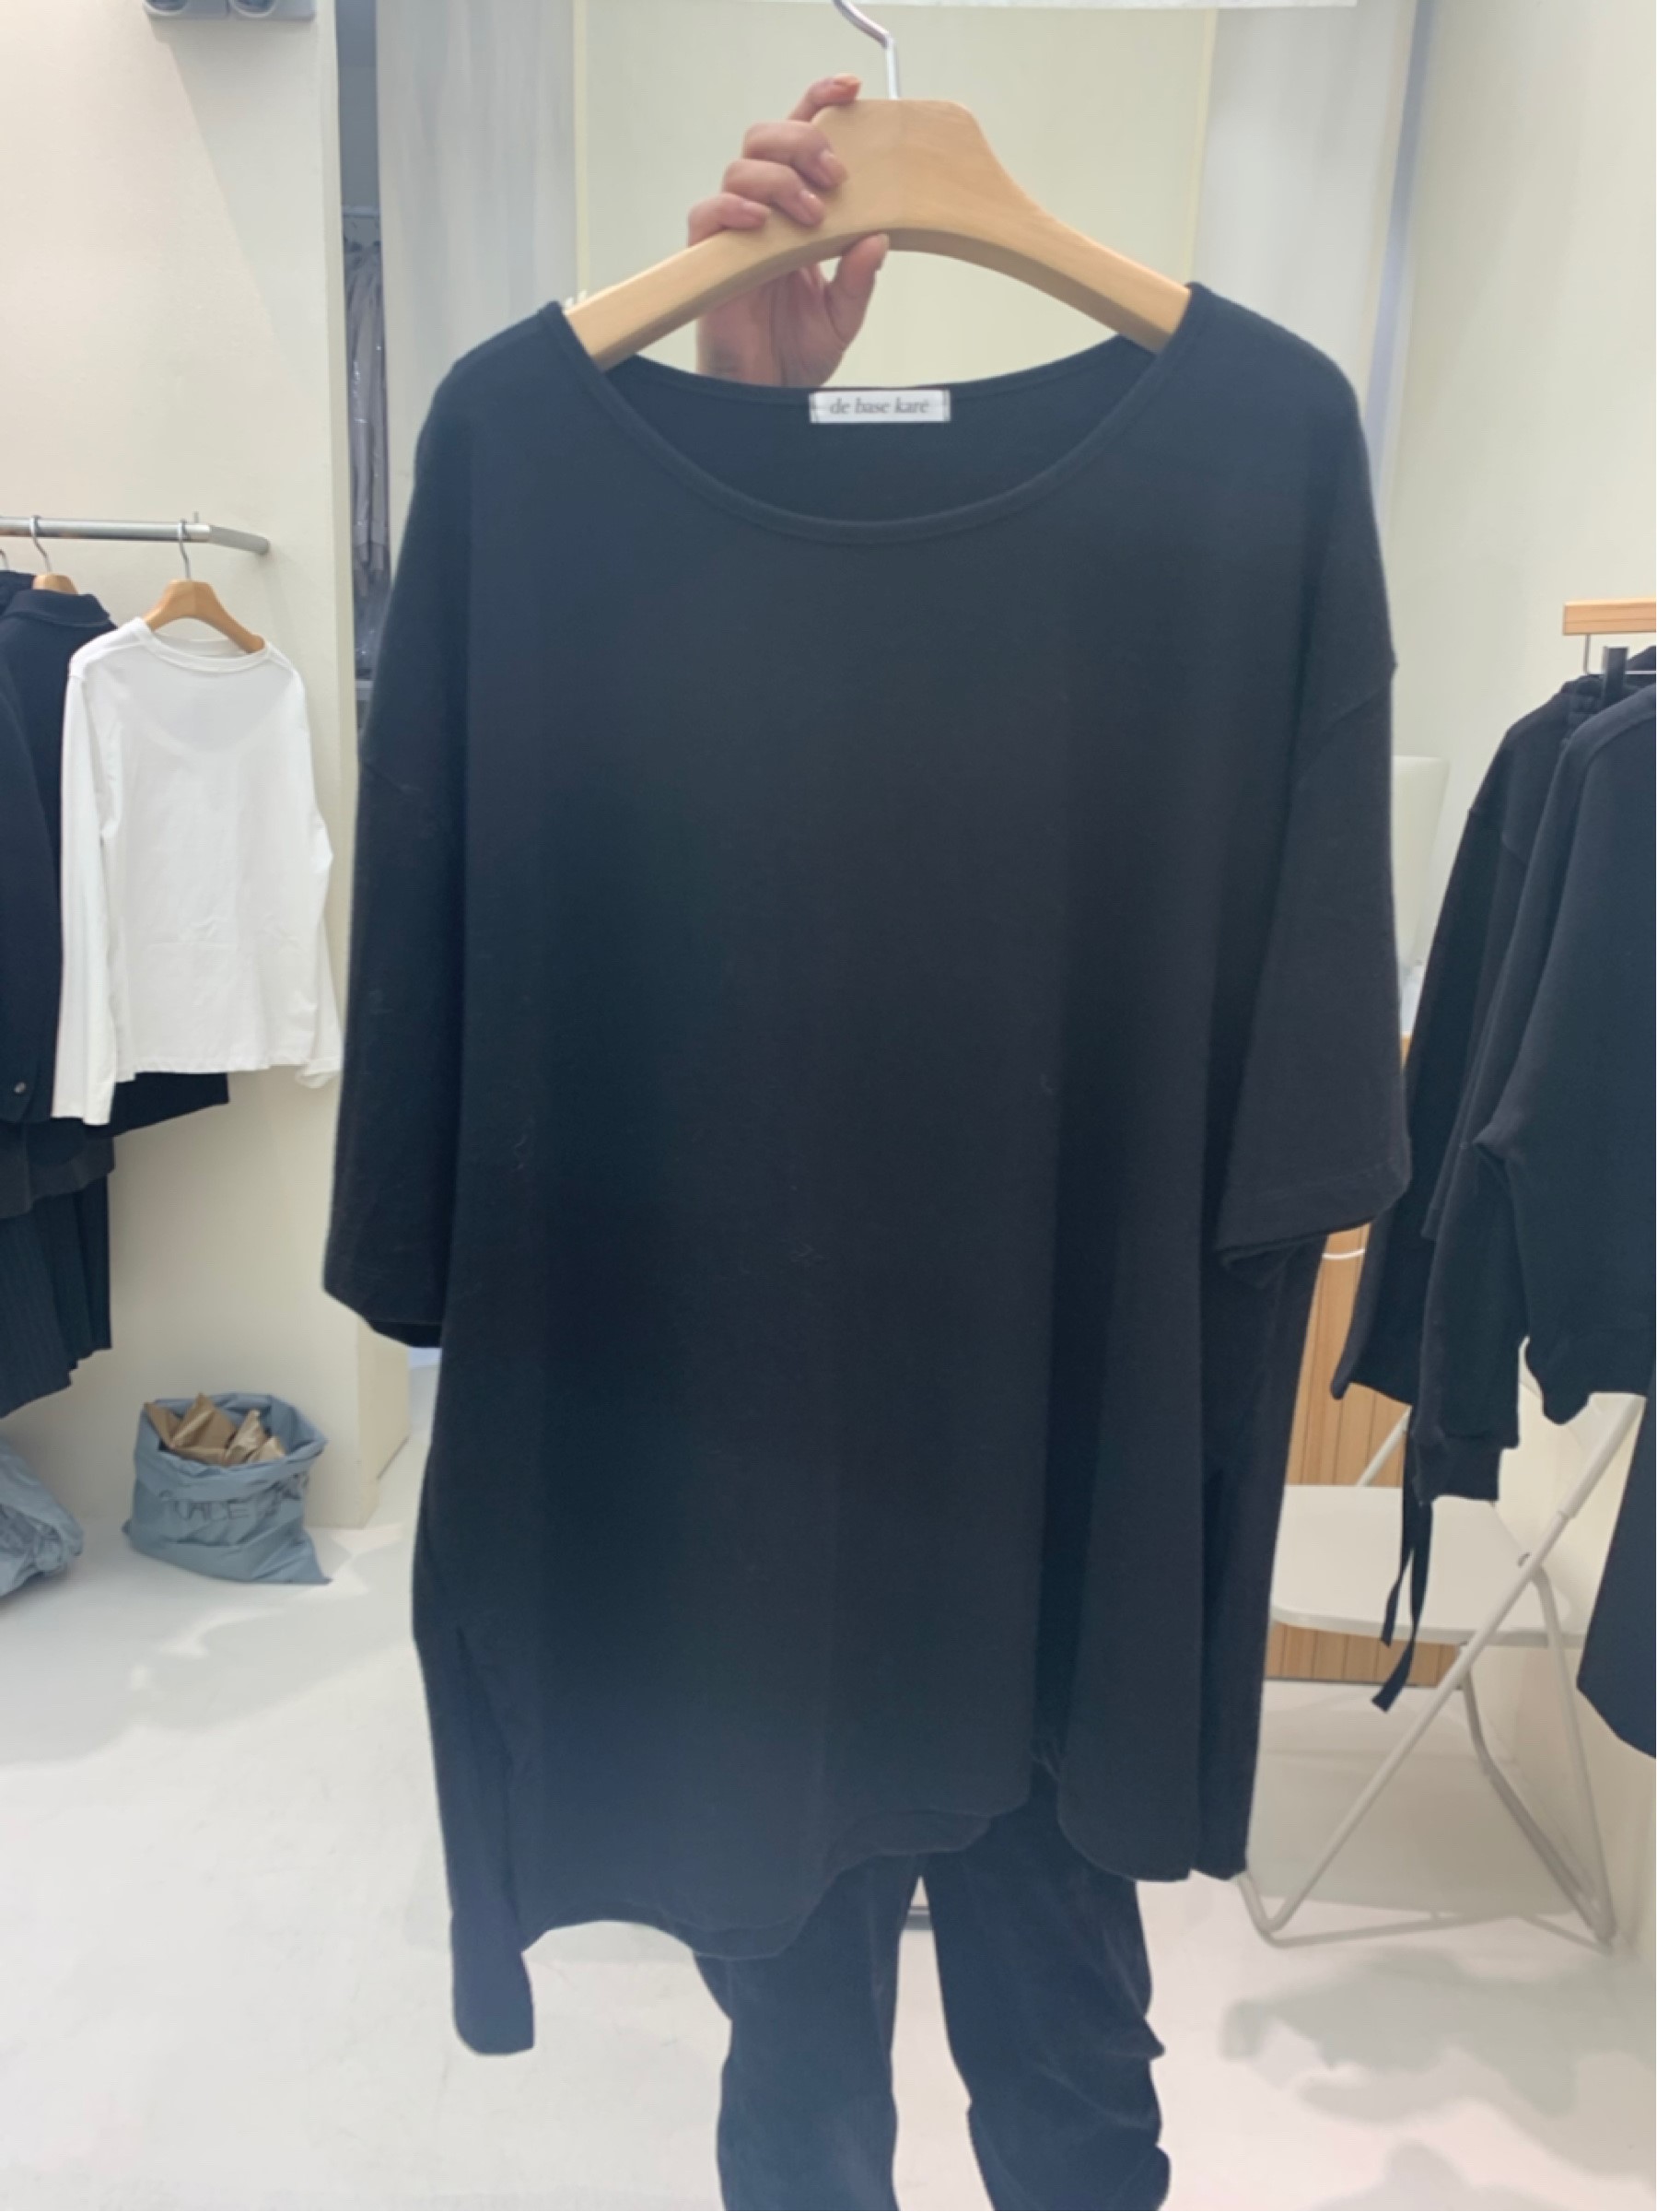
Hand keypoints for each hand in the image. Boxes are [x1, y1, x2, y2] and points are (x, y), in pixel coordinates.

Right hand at [691, 75, 888, 387]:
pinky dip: (734, 207)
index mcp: (797, 210)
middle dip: (803, 141)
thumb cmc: (797, 351)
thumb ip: (859, 277)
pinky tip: (761, 222)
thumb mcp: (844, 314)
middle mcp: (764, 211)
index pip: (802, 137)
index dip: (820, 101)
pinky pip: (709, 213)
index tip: (851, 89)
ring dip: (780, 180)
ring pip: (741, 167)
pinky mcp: (710, 257)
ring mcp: (735, 231)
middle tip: (836, 176)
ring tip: (811, 216)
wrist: (767, 393)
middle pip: (767, 137)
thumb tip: (879, 237)